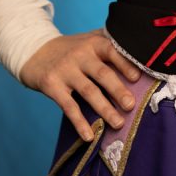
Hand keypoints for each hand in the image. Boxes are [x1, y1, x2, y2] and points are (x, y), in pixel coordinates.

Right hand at [20, 29, 142, 140]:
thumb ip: (110, 42)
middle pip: (102, 73)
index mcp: (94, 43)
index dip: (125, 64)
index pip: (112, 51)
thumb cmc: (70, 49)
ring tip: (118, 123)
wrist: (33, 51)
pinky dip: (79, 122)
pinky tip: (89, 136)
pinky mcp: (52, 85)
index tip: (138, 77)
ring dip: (104, 108)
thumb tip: (142, 51)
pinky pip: (68, 106)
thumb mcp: (89, 39)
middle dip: (118, 90)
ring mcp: (65, 70)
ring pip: (88, 91)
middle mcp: (80, 55)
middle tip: (131, 105)